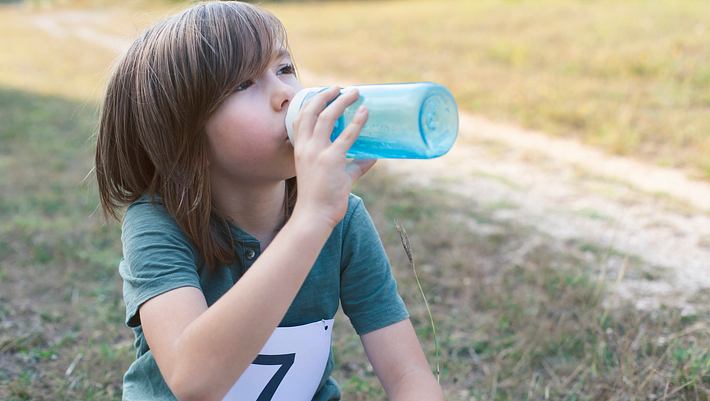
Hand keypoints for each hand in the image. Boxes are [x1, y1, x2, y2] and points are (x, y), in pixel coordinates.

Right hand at [290, 86, 376, 228]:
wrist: (314, 216)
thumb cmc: (322, 199)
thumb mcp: (336, 176)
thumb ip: (354, 165)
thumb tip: (373, 157)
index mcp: (300, 149)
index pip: (300, 119)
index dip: (310, 102)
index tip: (324, 93)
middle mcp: (306, 147)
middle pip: (312, 112)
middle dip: (326, 95)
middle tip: (341, 88)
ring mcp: (318, 153)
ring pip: (327, 118)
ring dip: (341, 102)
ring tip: (354, 93)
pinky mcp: (332, 161)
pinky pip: (346, 137)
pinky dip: (357, 123)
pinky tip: (365, 112)